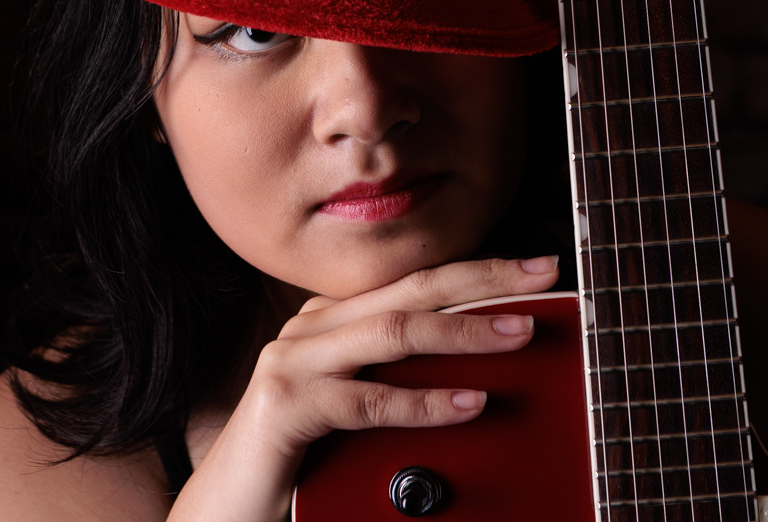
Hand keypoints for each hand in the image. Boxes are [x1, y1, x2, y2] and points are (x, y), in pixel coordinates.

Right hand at [168, 255, 560, 521]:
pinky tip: (468, 405)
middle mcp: (312, 328)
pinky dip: (424, 402)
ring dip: (464, 331)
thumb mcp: (360, 406)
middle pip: (411, 290)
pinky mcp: (285, 404)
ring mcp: (295, 360)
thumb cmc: (301, 463)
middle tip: (542, 277)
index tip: (537, 269)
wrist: (226, 510)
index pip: (415, 282)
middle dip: (483, 281)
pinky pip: (367, 400)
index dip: (479, 271)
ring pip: (394, 332)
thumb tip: (484, 370)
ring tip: (518, 335)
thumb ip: (402, 377)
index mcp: (332, 320)